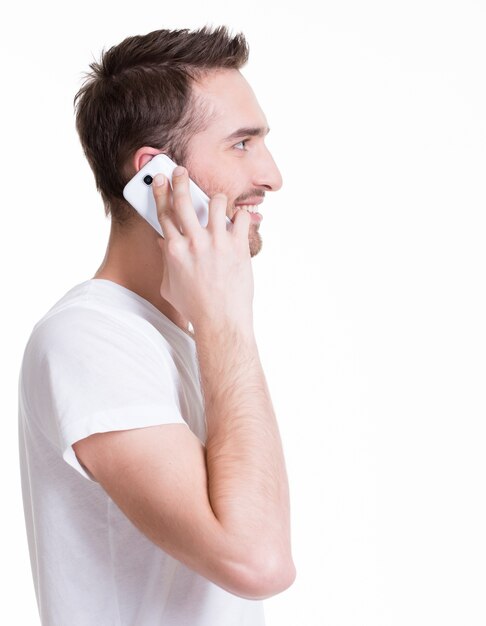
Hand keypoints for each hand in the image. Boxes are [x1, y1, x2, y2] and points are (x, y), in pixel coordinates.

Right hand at [152, 167, 253, 332]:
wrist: (220, 321)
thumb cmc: (195, 307)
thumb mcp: (170, 286)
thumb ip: (166, 261)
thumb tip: (163, 243)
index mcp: (174, 250)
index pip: (163, 213)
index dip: (161, 192)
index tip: (161, 179)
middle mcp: (193, 242)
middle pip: (183, 200)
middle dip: (181, 180)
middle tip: (182, 171)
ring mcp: (216, 242)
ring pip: (215, 202)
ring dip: (217, 199)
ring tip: (219, 204)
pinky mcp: (238, 246)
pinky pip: (241, 217)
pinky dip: (241, 216)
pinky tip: (240, 220)